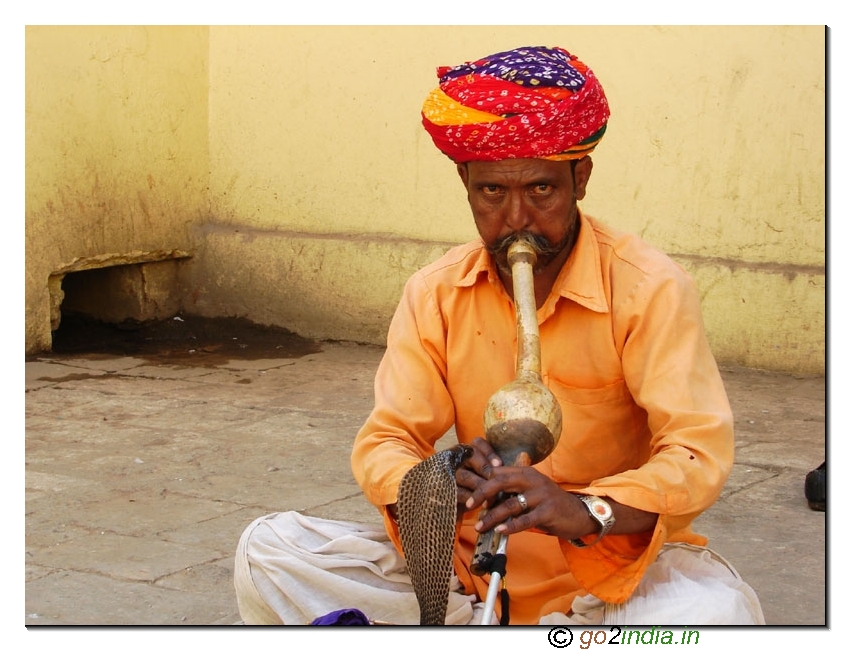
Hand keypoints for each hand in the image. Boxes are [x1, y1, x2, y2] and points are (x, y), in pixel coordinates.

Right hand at [453, 437, 503, 510]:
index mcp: (469, 452)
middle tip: (496, 481)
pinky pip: (457, 492)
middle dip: (485, 469)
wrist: (462, 505)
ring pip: (464, 476)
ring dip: (479, 486)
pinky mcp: (446, 489)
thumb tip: (524, 458)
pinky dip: (470, 498)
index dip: (488, 452)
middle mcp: (458, 459)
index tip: (499, 465)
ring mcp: (450, 473)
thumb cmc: (482, 488)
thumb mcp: (491, 476)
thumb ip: (502, 468)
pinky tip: (480, 505)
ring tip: (492, 495)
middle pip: (470, 458)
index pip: (477, 443)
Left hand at [459, 438, 594, 539]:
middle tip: (468, 506)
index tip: (470, 493)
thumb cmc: (548, 503)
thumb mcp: (531, 489)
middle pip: (500, 482)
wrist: (578, 513)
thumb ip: (512, 489)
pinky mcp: (548, 511)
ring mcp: (541, 495)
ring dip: (492, 517)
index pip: (498, 472)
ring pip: (510, 504)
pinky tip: (501, 531)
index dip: (482, 481)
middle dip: (481, 494)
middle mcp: (532, 480)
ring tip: (480, 526)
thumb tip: (484, 496)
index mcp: (526, 472)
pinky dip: (511, 526)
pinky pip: (525, 520)